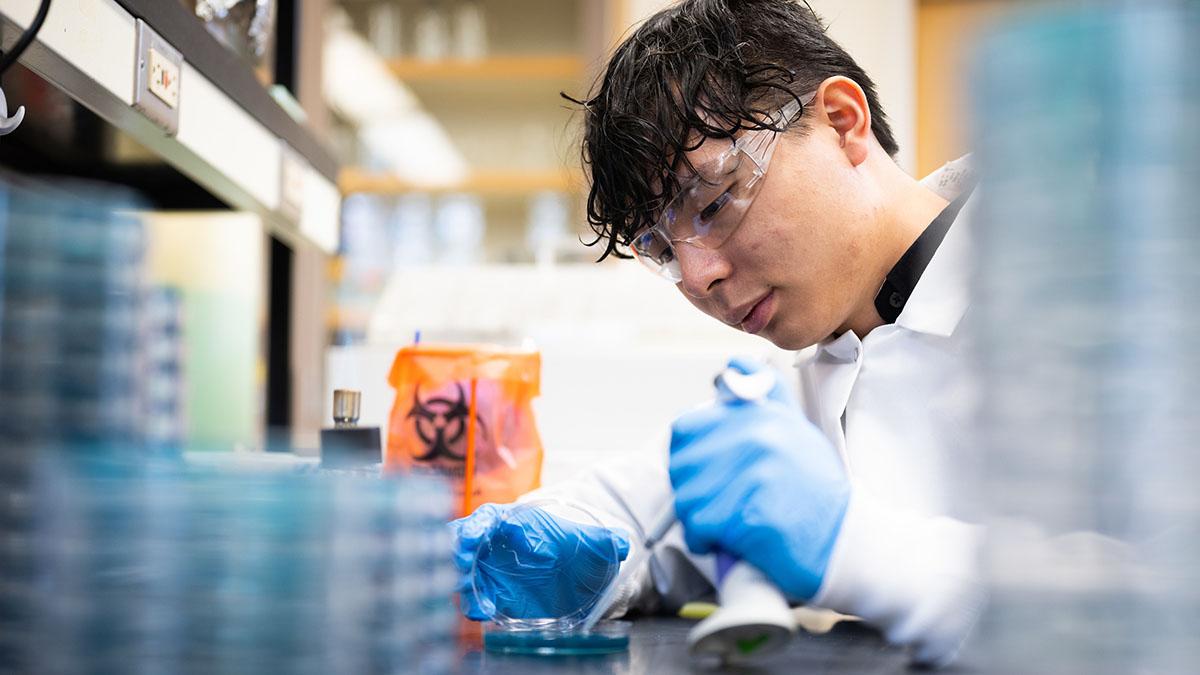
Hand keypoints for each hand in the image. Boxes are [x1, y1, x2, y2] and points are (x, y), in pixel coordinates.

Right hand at [450, 503, 630, 620]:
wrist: (574, 570)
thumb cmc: (575, 546)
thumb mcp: (592, 543)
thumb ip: (606, 541)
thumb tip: (622, 543)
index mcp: (514, 520)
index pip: (491, 516)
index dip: (482, 523)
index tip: (481, 532)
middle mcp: (495, 542)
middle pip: (465, 537)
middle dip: (460, 545)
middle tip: (462, 557)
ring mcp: (489, 568)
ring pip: (463, 569)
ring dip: (462, 579)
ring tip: (472, 595)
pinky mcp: (492, 593)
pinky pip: (474, 598)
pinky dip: (475, 603)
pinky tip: (484, 612)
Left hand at [669, 358, 849, 600]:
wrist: (844, 538)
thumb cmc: (815, 489)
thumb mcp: (795, 428)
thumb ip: (764, 395)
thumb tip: (732, 365)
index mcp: (762, 416)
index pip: (685, 427)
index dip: (685, 453)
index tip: (699, 471)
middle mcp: (757, 438)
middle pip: (681, 464)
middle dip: (690, 489)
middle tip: (714, 503)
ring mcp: (754, 474)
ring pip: (687, 497)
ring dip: (696, 517)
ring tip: (724, 522)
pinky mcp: (750, 514)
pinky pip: (699, 526)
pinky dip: (703, 539)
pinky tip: (725, 540)